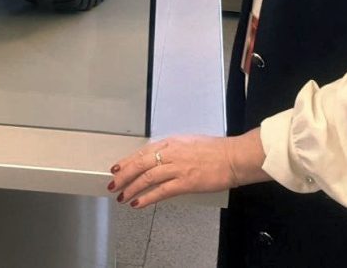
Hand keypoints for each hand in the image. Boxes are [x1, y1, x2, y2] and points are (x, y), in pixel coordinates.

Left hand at [107, 130, 267, 208]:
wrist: (233, 157)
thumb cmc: (216, 150)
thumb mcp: (189, 142)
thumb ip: (173, 149)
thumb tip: (160, 158)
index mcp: (171, 142)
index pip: (142, 152)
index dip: (127, 161)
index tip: (117, 167)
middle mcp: (170, 153)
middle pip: (140, 164)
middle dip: (123, 175)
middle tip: (113, 184)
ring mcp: (177, 168)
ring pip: (146, 178)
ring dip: (131, 188)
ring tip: (122, 196)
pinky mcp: (185, 183)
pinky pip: (160, 192)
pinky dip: (146, 198)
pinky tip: (138, 204)